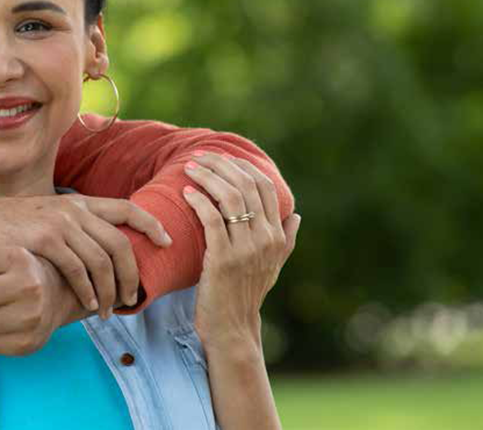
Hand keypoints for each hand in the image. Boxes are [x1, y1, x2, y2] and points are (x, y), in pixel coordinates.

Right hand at [0, 194, 170, 319]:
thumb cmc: (5, 230)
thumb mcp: (42, 220)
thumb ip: (69, 229)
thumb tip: (92, 247)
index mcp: (76, 202)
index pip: (126, 206)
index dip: (151, 224)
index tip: (166, 241)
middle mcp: (72, 209)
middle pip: (119, 242)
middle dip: (132, 273)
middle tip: (132, 298)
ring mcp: (59, 222)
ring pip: (103, 260)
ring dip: (110, 290)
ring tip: (108, 311)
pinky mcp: (45, 238)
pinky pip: (79, 269)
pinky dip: (89, 290)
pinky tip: (89, 305)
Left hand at [182, 153, 300, 351]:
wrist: (232, 326)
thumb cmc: (247, 293)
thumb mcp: (273, 266)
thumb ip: (286, 239)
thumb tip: (296, 215)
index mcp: (277, 235)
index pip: (265, 187)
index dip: (243, 166)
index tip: (221, 157)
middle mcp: (266, 239)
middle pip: (246, 186)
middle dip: (221, 165)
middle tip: (199, 156)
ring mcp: (246, 249)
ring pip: (230, 198)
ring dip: (207, 177)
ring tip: (189, 168)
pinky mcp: (223, 258)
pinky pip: (212, 219)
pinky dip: (198, 200)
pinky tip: (186, 192)